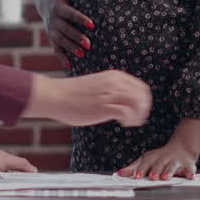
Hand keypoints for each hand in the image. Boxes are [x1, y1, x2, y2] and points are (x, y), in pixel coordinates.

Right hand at [23, 71, 151, 127]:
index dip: (143, 100)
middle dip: (143, 109)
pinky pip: (128, 113)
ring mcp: (110, 95)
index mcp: (114, 76)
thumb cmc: (72, 94)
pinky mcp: (105, 107)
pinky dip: (129, 120)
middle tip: (137, 119)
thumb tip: (119, 101)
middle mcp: (115, 83)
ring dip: (138, 115)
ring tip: (130, 122)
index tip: (138, 110)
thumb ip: (109, 90)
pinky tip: (122, 123)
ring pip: (138, 104)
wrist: (56, 95)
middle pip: (143, 96)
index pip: (141, 87)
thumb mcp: (96, 85)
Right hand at [34, 0, 93, 65]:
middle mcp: (53, 19)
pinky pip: (55, 48)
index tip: (92, 25)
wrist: (42, 0)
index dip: (81, 19)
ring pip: (60, 40)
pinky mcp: (51, 36)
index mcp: (57, 7)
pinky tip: (70, 66)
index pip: (70, 14)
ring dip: (71, 48)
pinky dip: (62, 57)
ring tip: (83, 55)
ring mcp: (51, 29)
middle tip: (89, 45)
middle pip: (65, 30)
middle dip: (76, 38)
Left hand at [118, 142, 198, 180]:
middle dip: (155, 170)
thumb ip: (133, 168)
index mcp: (152, 158)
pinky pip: (189, 170)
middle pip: (158, 165)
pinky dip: (189, 173)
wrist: (181, 148)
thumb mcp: (145, 160)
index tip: (136, 176)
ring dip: (168, 172)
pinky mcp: (187, 166)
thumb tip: (118, 174)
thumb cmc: (160, 157)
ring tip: (165, 177)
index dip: (140, 170)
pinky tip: (189, 176)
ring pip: (172, 167)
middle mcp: (164, 159)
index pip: (145, 164)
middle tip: (152, 177)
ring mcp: (175, 162)